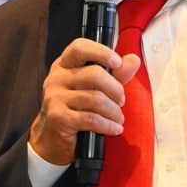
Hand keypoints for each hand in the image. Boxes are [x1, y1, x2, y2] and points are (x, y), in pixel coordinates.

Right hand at [29, 38, 141, 165]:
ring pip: (96, 99)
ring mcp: (55, 98)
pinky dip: (108, 125)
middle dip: (116, 89)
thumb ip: (115, 74)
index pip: (79, 48)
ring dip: (114, 111)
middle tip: (121, 101)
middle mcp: (57, 78)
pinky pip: (91, 119)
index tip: (117, 62)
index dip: (100, 52)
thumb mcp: (95, 88)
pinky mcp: (59, 118)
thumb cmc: (75, 109)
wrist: (52, 138)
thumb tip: (133, 60)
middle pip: (94, 74)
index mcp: (64, 65)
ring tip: (118, 118)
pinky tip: (114, 128)